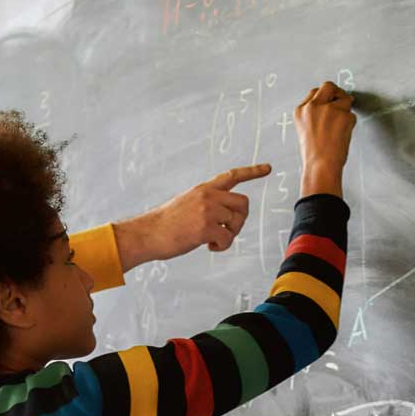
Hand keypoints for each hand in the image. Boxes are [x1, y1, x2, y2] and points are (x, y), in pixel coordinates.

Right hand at [115, 164, 270, 266]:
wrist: (147, 234)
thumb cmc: (165, 224)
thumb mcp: (186, 203)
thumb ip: (207, 204)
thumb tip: (225, 217)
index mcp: (203, 189)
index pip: (232, 175)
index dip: (252, 171)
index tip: (268, 168)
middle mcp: (207, 196)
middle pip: (243, 203)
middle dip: (241, 219)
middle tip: (228, 231)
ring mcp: (207, 211)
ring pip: (237, 222)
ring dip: (230, 235)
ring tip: (214, 241)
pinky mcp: (205, 228)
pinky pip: (227, 239)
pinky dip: (222, 247)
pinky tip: (209, 247)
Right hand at [295, 81, 355, 198]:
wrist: (321, 166)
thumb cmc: (314, 154)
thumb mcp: (305, 129)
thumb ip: (314, 114)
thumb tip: (331, 104)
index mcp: (300, 110)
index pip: (314, 92)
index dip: (325, 98)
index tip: (331, 104)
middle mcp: (313, 106)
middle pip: (328, 86)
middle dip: (338, 92)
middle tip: (343, 102)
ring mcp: (329, 109)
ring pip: (345, 98)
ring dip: (347, 109)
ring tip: (342, 126)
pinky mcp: (343, 114)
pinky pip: (352, 114)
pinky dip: (351, 123)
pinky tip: (343, 135)